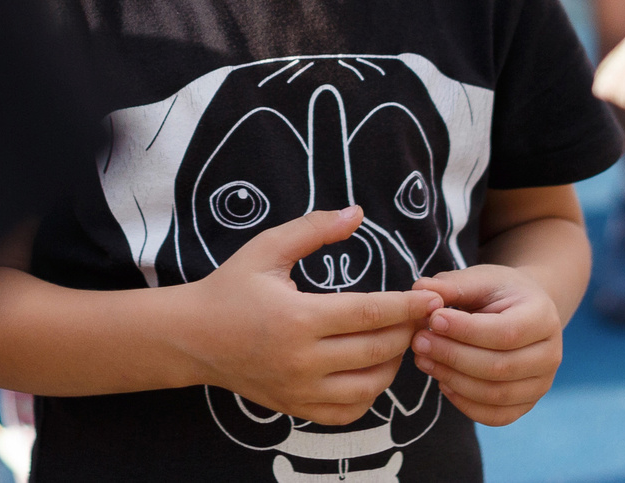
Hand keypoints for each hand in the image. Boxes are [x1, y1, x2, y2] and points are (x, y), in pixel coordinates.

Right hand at [176, 207, 441, 425]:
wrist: (192, 338)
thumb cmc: (231, 288)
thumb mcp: (267, 248)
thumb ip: (314, 229)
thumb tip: (357, 213)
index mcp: (298, 319)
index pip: (370, 315)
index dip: (407, 306)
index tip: (432, 298)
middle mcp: (302, 361)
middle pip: (377, 351)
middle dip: (407, 331)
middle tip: (422, 314)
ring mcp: (300, 390)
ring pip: (368, 386)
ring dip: (392, 364)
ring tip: (397, 339)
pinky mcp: (296, 408)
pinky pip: (348, 411)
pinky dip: (369, 393)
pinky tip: (370, 368)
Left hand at [408, 264, 565, 427]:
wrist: (523, 313)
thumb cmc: (499, 293)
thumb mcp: (481, 279)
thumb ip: (452, 285)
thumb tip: (420, 290)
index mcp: (543, 317)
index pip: (506, 332)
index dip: (467, 330)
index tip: (433, 319)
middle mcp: (550, 355)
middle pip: (499, 367)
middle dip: (453, 356)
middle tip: (419, 341)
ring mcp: (541, 384)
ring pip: (494, 394)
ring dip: (453, 379)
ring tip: (423, 359)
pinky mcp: (526, 404)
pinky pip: (495, 416)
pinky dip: (464, 404)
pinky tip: (442, 381)